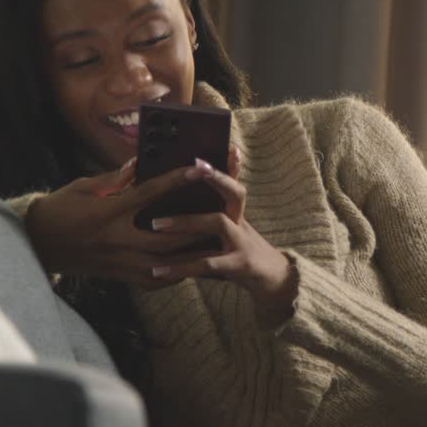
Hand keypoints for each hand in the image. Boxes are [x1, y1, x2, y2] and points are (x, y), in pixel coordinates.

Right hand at [24, 157, 214, 286]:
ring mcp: (118, 262)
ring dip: (190, 256)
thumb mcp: (83, 187)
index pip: (148, 194)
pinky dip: (173, 274)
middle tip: (219, 216)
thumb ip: (114, 180)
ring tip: (214, 245)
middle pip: (166, 237)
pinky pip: (153, 281)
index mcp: (108, 213)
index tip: (197, 169)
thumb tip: (138, 164)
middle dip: (194, 226)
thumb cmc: (59, 210)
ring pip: (164, 264)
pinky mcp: (118, 277)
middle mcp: (116, 240)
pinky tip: (189, 265)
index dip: (175, 180)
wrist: (35, 244)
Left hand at [150, 146, 296, 325]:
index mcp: (235, 210)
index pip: (234, 179)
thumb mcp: (230, 225)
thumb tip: (178, 191)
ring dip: (187, 221)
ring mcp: (242, 242)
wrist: (270, 278)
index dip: (230, 163)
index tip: (220, 148)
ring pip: (217, 223)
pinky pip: (207, 263)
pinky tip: (158, 269)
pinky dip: (181, 267)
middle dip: (215, 178)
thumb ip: (210, 209)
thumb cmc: (239, 247)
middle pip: (235, 192)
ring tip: (156, 224)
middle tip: (191, 169)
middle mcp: (241, 221)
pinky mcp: (237, 265)